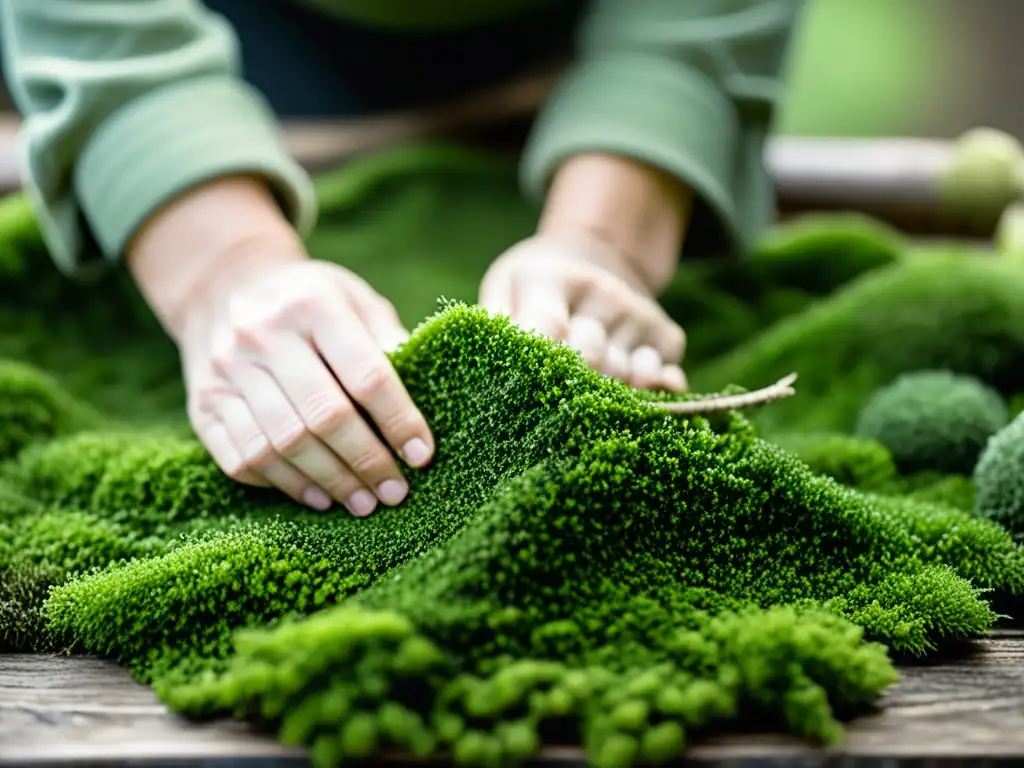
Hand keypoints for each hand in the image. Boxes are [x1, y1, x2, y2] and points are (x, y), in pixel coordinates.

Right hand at [178, 256, 434, 514]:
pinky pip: (242, 457)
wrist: (221, 286)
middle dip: (366, 461)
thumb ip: (386, 338)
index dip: (398, 420)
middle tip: (395, 492)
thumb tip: (423, 393)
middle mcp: (263, 336)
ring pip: (282, 443)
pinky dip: (284, 484)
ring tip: (363, 503)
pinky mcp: (202, 404)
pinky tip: (317, 497)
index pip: (365, 374)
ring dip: (329, 481)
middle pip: (323, 416)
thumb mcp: (353, 297)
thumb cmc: (309, 299)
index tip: (421, 456)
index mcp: (313, 305)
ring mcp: (226, 372)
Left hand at [478, 230, 687, 390]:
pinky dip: (650, 397)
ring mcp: (639, 313)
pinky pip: (664, 379)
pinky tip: (630, 400)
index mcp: (555, 277)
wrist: (596, 252)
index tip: (523, 393)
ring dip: (606, 395)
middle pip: (591, 357)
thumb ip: (495, 327)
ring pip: (626, 375)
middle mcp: (604, 293)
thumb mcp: (505, 288)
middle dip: (571, 386)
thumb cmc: (536, 285)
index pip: (548, 328)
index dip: (538, 365)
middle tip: (552, 405)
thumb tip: (489, 375)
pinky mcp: (668, 335)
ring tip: (584, 398)